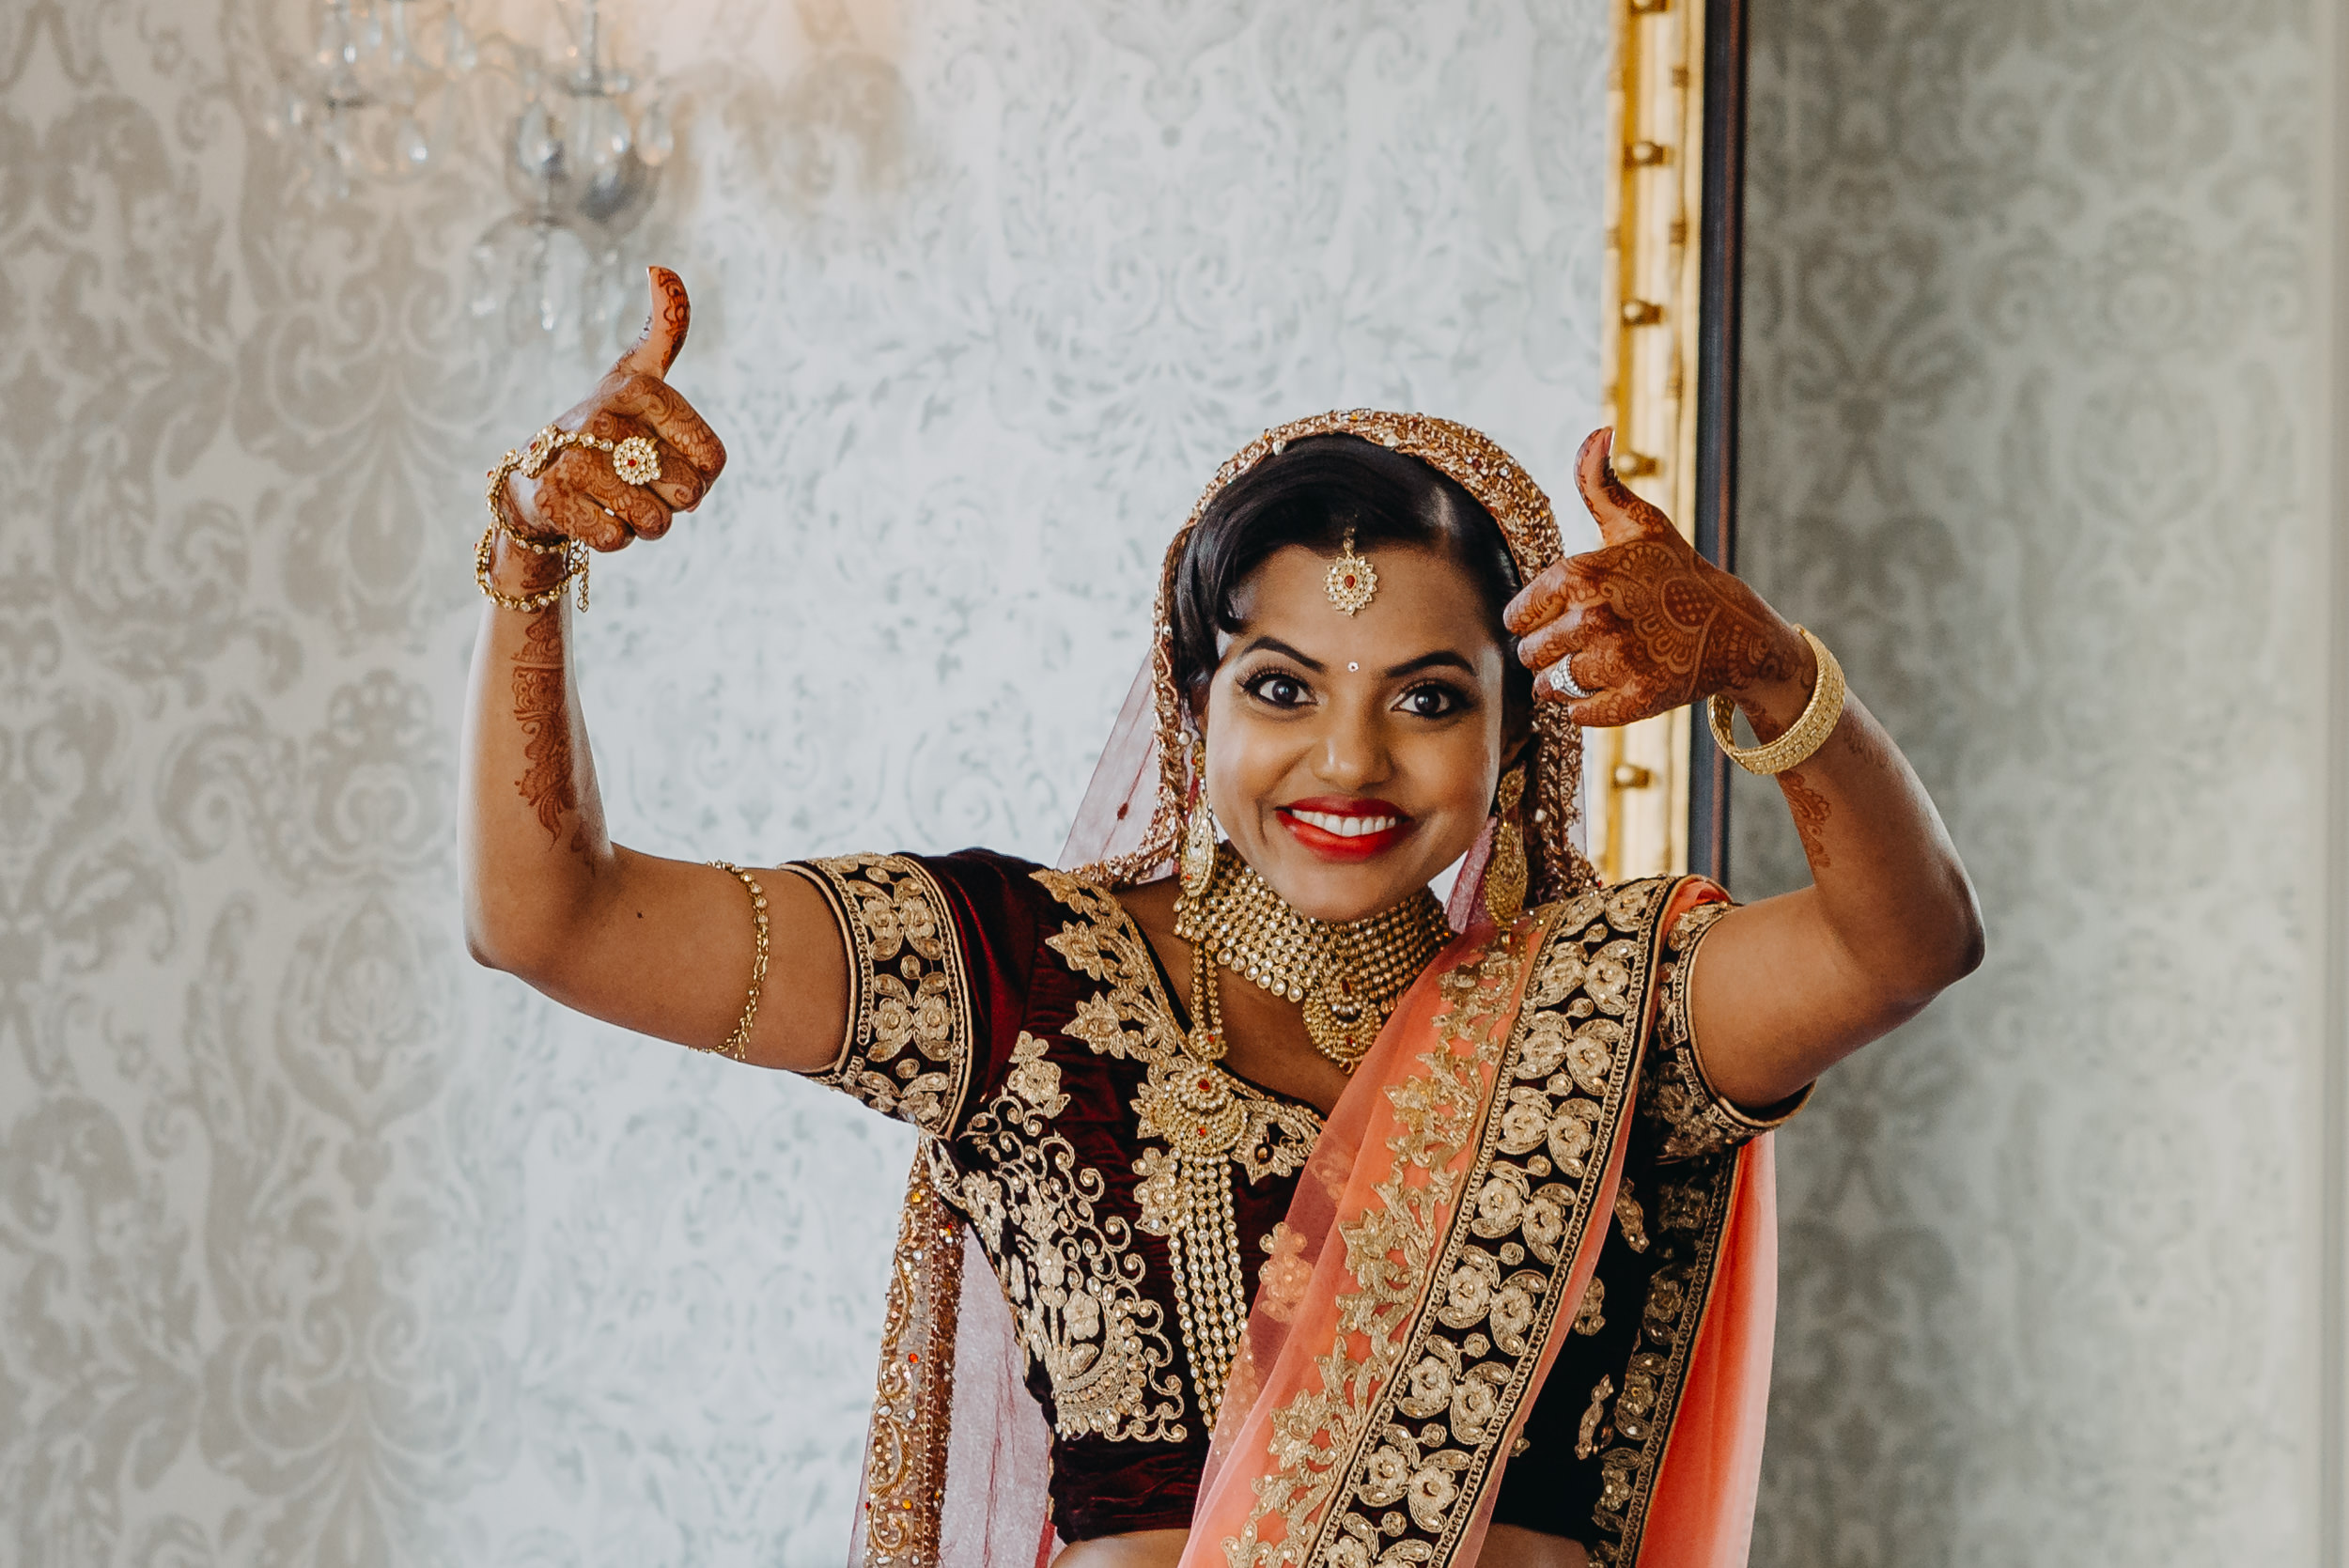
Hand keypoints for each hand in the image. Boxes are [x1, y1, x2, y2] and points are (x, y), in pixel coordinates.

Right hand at [502, 267, 727, 552]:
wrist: (534, 478)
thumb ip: (664, 329)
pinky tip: (590, 512)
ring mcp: (573, 457)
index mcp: (637, 387)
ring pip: (654, 521)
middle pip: (687, 492)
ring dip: (641, 522)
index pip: (714, 458)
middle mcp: (603, 415)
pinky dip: (612, 537)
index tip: (670, 458)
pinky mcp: (552, 499)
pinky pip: (617, 539)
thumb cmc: (605, 429)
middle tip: (636, 481)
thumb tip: (663, 269)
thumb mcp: (637, 375)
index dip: (702, 475)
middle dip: (670, 501)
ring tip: (612, 496)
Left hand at [1504, 429, 1807, 729]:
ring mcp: (1620, 660)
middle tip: (1571, 645)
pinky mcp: (1639, 699)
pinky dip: (1584, 706)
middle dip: (1543, 652)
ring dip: (1562, 680)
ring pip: (1555, 683)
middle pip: (1532, 652)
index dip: (1527, 619)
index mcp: (1588, 573)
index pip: (1519, 612)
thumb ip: (1600, 483)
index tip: (1546, 618)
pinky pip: (1581, 713)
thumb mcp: (1640, 524)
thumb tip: (1597, 432)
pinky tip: (1605, 686)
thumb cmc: (1676, 572)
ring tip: (1587, 665)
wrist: (1734, 628)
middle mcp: (1600, 616)